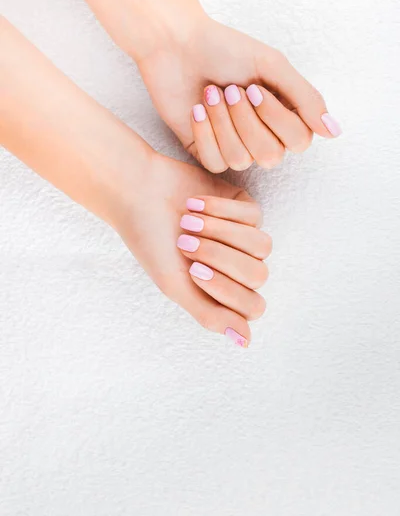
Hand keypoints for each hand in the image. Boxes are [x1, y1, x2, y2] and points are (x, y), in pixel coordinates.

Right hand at [118, 152, 270, 346]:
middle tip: (185, 243)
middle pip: (258, 275)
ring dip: (222, 232)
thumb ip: (209, 314)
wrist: (139, 193)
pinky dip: (220, 210)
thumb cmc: (152, 242)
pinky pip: (252, 215)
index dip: (226, 289)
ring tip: (188, 222)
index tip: (191, 270)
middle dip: (221, 257)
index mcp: (222, 291)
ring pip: (261, 245)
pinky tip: (193, 203)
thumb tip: (245, 342)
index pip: (252, 307)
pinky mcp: (245, 207)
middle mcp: (238, 266)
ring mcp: (245, 236)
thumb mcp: (175, 285)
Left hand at [139, 16, 341, 172]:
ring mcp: (234, 145)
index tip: (254, 87)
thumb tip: (334, 132)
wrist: (176, 45)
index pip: (299, 141)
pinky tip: (196, 108)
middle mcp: (262, 134)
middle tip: (230, 89)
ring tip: (210, 93)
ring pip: (241, 160)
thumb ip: (305, 99)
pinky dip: (205, 132)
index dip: (276, 119)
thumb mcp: (272, 66)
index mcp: (283, 114)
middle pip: (270, 156)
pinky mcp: (206, 150)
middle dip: (246, 121)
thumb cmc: (225, 49)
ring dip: (223, 123)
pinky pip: (215, 161)